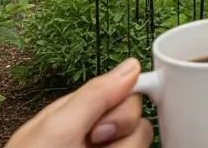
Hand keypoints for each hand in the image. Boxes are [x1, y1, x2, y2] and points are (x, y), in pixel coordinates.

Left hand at [5, 58, 152, 147]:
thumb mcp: (57, 129)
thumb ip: (94, 96)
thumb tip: (130, 66)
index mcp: (74, 115)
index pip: (118, 91)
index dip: (129, 95)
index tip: (150, 92)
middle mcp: (91, 137)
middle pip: (135, 118)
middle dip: (122, 129)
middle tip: (93, 142)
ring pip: (139, 141)